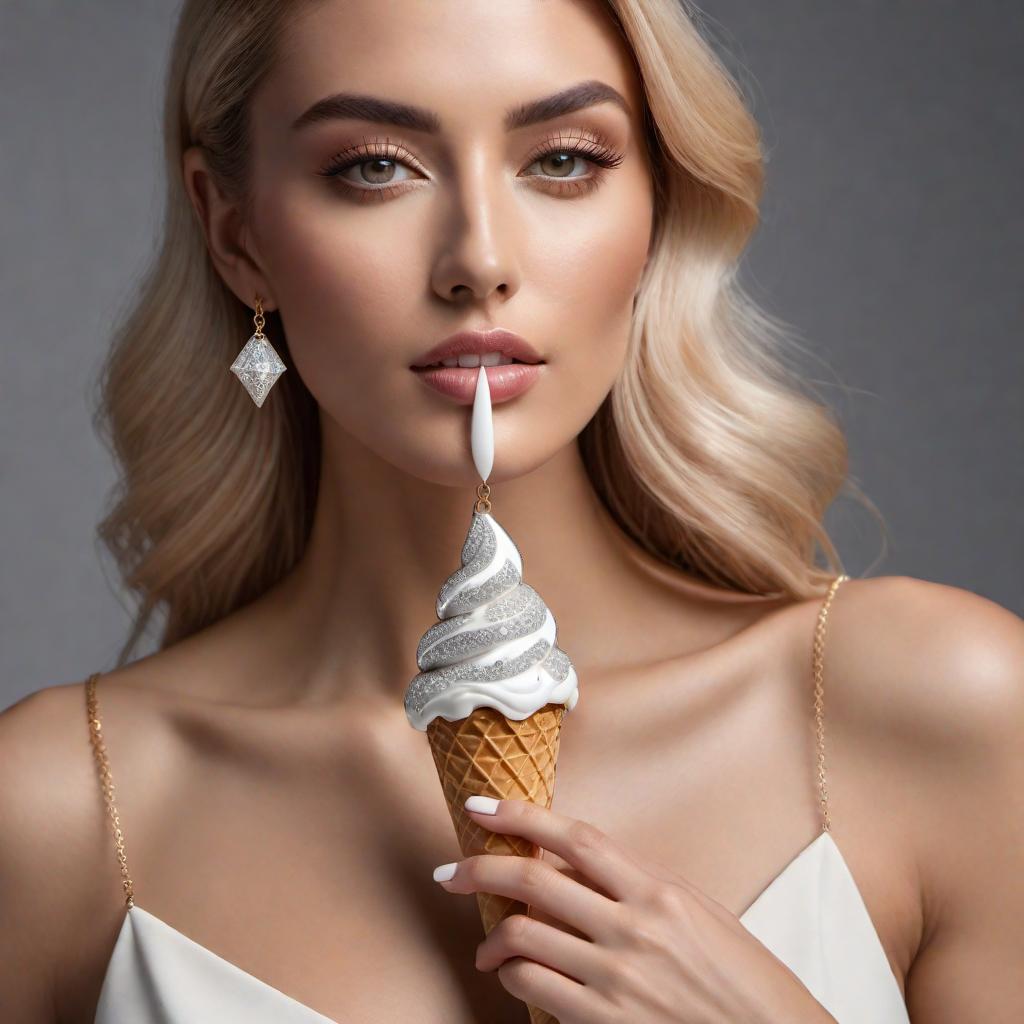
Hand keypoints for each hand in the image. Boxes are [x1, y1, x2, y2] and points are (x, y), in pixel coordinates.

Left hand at [434, 796, 836, 1023]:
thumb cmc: (742, 978)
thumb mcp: (699, 912)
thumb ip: (638, 885)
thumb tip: (577, 864)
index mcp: (659, 891)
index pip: (576, 838)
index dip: (521, 815)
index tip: (481, 807)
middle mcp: (634, 928)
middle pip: (534, 881)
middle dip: (479, 869)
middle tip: (450, 872)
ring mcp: (617, 978)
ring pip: (523, 935)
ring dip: (490, 936)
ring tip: (485, 945)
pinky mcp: (606, 1023)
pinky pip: (535, 987)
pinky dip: (513, 976)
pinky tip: (514, 976)